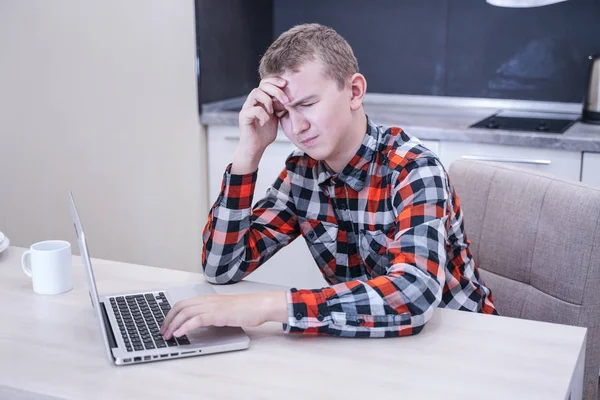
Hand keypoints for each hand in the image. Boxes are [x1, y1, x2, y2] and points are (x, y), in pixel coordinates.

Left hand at [159, 291, 287, 339]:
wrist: (259, 306)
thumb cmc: (246, 309)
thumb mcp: (224, 310)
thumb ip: (211, 314)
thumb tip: (200, 324)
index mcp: (207, 298)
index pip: (183, 303)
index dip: (171, 314)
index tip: (166, 325)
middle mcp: (207, 300)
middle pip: (180, 307)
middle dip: (168, 320)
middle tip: (162, 332)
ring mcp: (212, 306)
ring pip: (185, 313)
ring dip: (173, 325)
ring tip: (168, 336)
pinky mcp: (217, 314)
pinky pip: (196, 320)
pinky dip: (185, 327)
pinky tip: (180, 334)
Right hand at [232, 77, 288, 173]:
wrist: (256, 148)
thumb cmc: (265, 133)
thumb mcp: (277, 117)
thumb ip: (280, 107)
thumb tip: (290, 97)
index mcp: (260, 100)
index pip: (266, 82)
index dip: (275, 80)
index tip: (286, 84)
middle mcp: (252, 101)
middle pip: (262, 85)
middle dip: (276, 90)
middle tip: (286, 100)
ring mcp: (247, 108)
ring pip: (256, 93)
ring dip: (268, 101)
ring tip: (273, 112)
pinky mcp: (244, 117)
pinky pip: (253, 109)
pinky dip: (262, 115)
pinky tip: (264, 122)